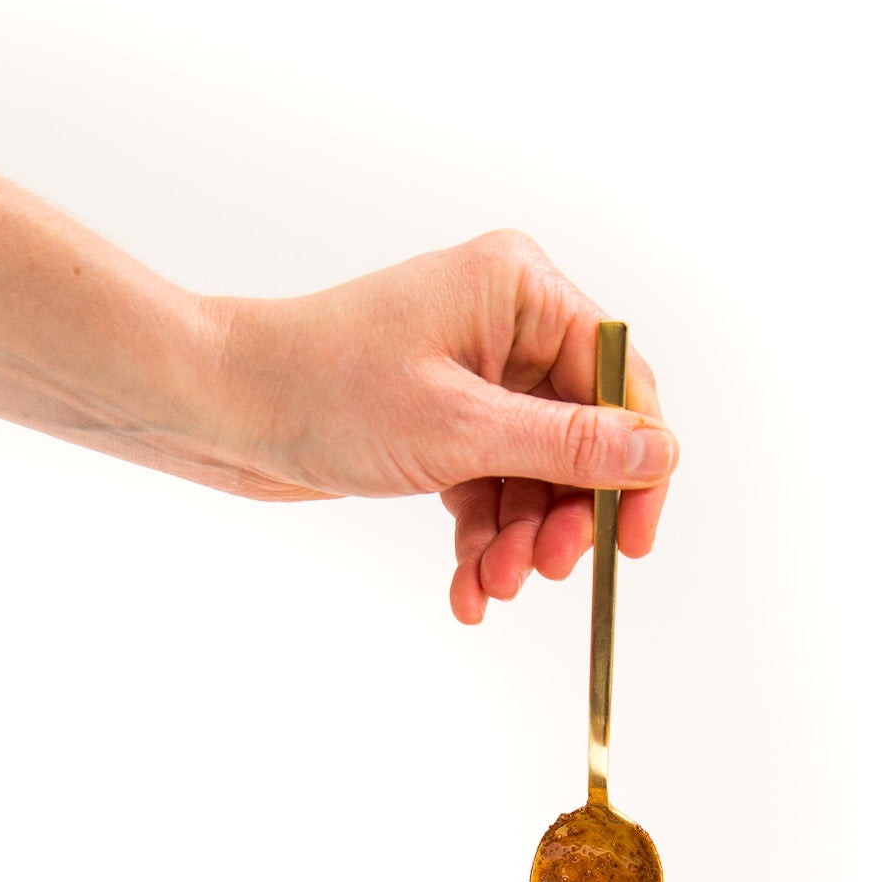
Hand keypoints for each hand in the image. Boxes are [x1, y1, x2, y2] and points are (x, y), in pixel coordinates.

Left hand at [201, 230, 677, 621]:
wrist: (221, 409)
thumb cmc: (323, 389)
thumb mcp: (460, 429)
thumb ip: (568, 445)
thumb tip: (658, 451)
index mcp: (520, 290)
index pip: (618, 379)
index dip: (636, 463)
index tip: (633, 542)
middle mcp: (505, 325)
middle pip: (581, 437)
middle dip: (563, 515)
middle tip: (543, 571)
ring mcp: (474, 377)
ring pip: (535, 476)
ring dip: (519, 541)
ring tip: (487, 587)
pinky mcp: (443, 424)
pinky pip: (491, 489)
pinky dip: (483, 541)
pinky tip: (467, 590)